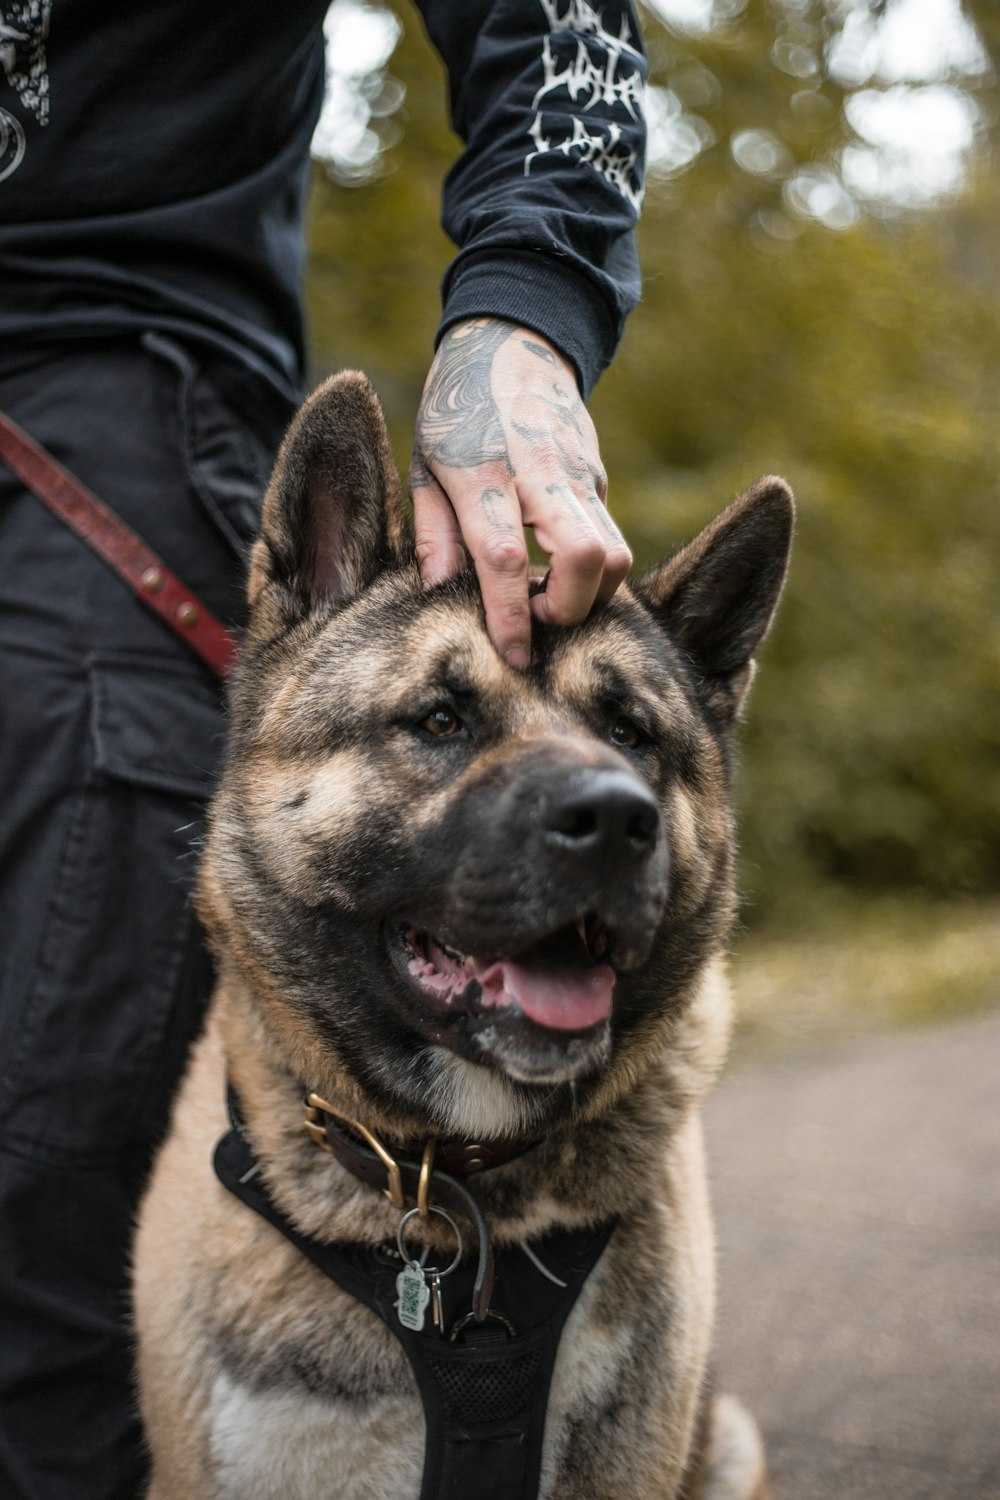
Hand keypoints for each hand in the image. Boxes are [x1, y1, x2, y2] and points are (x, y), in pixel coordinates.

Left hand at [410, 318, 631, 667]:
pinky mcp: (598, 475)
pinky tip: (557, 568)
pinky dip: (592, 567)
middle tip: (536, 616)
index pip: (505, 558)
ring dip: (589, 593)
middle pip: (587, 559)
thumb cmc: (454, 409)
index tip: (514, 655)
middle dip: (570, 608)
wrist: (511, 339)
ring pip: (616, 553)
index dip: (512, 616)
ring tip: (547, 596)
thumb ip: (432, 533)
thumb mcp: (425, 464)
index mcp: (482, 472)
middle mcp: (539, 473)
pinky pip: (610, 535)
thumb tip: (437, 594)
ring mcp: (578, 472)